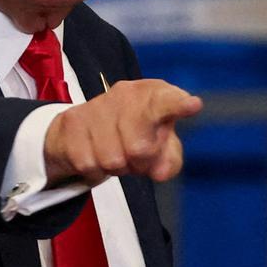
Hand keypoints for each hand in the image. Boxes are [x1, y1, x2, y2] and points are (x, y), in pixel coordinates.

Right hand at [44, 79, 202, 185]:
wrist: (80, 127)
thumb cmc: (132, 134)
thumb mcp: (159, 146)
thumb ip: (169, 160)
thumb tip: (161, 172)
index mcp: (153, 95)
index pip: (168, 101)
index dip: (179, 105)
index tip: (193, 105)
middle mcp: (126, 94)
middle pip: (139, 148)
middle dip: (139, 163)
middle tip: (136, 156)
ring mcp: (97, 106)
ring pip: (113, 160)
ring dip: (116, 167)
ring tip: (115, 152)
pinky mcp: (73, 122)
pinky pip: (89, 164)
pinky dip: (95, 169)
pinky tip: (95, 153)